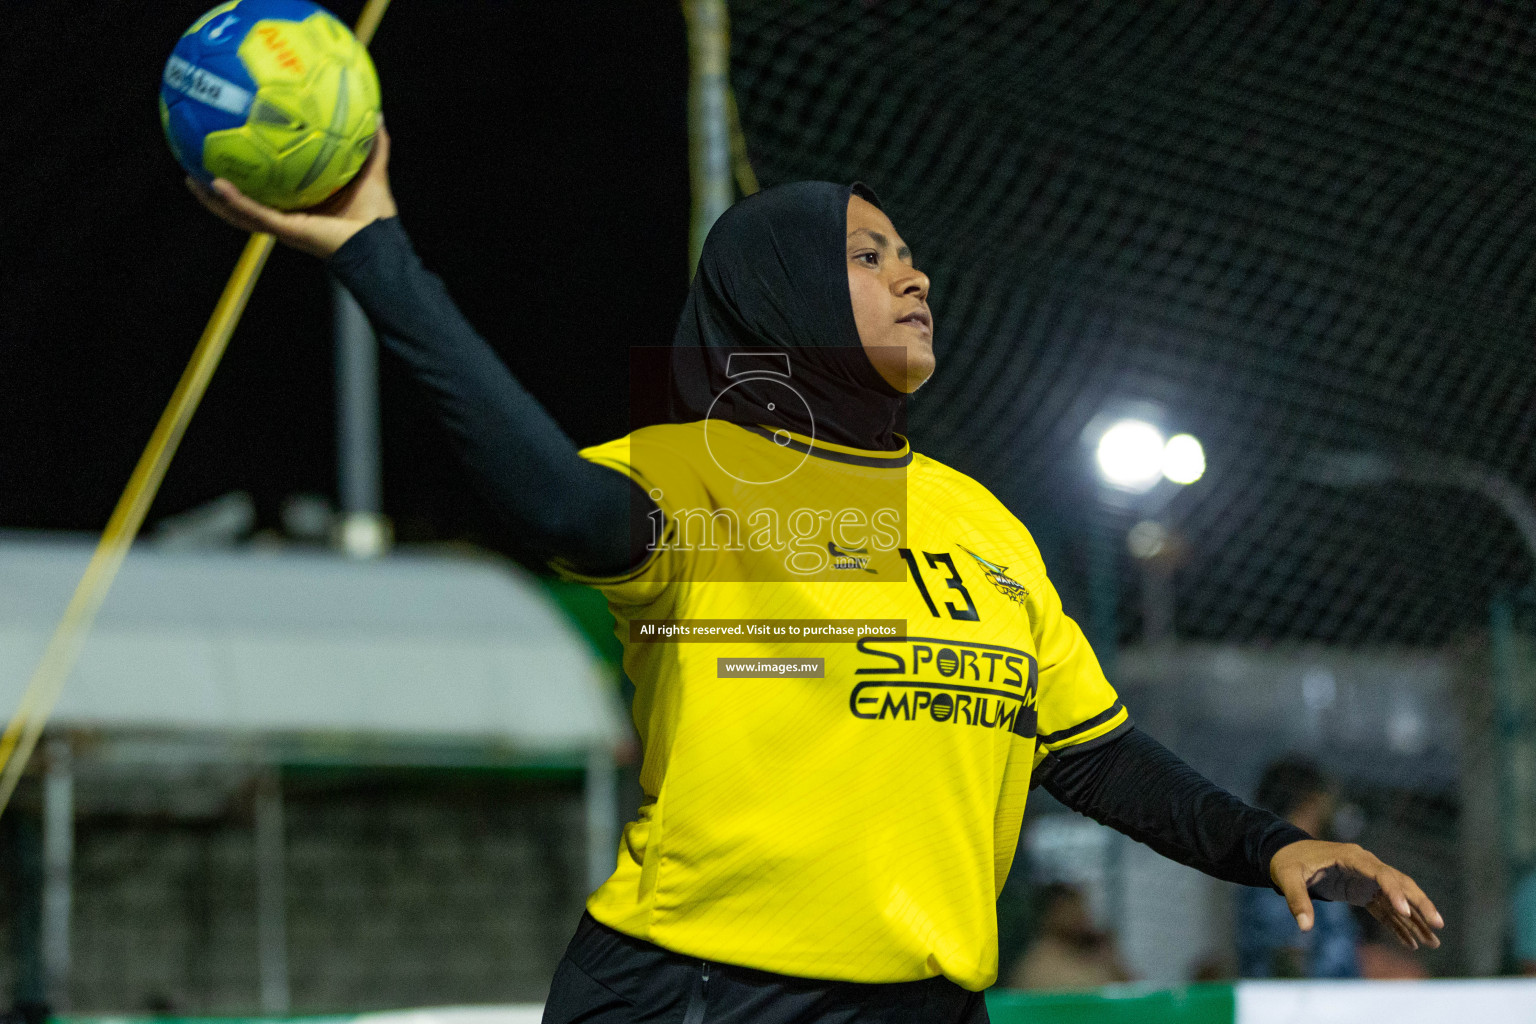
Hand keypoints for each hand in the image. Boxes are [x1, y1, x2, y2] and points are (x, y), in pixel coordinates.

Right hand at [185, 119, 397, 257]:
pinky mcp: (285, 231)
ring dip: (214, 199)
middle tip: (198, 165)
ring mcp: (283, 225)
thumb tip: (376, 113)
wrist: (379, 242)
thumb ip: (372, 145)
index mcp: (300, 204)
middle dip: (219, 188)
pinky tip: (216, 185)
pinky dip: (233, 202)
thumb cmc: (376, 213)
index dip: (248, 174)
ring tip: (191, 179)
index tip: (232, 151)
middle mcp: (287, 216)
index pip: (267, 189)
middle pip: (243, 202)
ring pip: (238, 213)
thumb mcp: (371, 170)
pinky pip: (253, 214)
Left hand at [1269, 838, 1442, 949]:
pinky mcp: (1363, 892)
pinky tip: (1411, 943)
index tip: (1406, 912)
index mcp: (1352, 857)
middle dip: (1420, 904)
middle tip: (1438, 925)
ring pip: (1398, 899)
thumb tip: (1304, 926)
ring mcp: (1367, 880)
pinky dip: (1399, 926)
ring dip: (1416, 920)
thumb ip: (1297, 899)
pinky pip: (1386, 911)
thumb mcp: (1287, 877)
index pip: (1380, 873)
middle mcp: (1366, 866)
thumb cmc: (1287, 863)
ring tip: (1434, 942)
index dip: (1394, 891)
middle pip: (1400, 883)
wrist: (1286, 855)